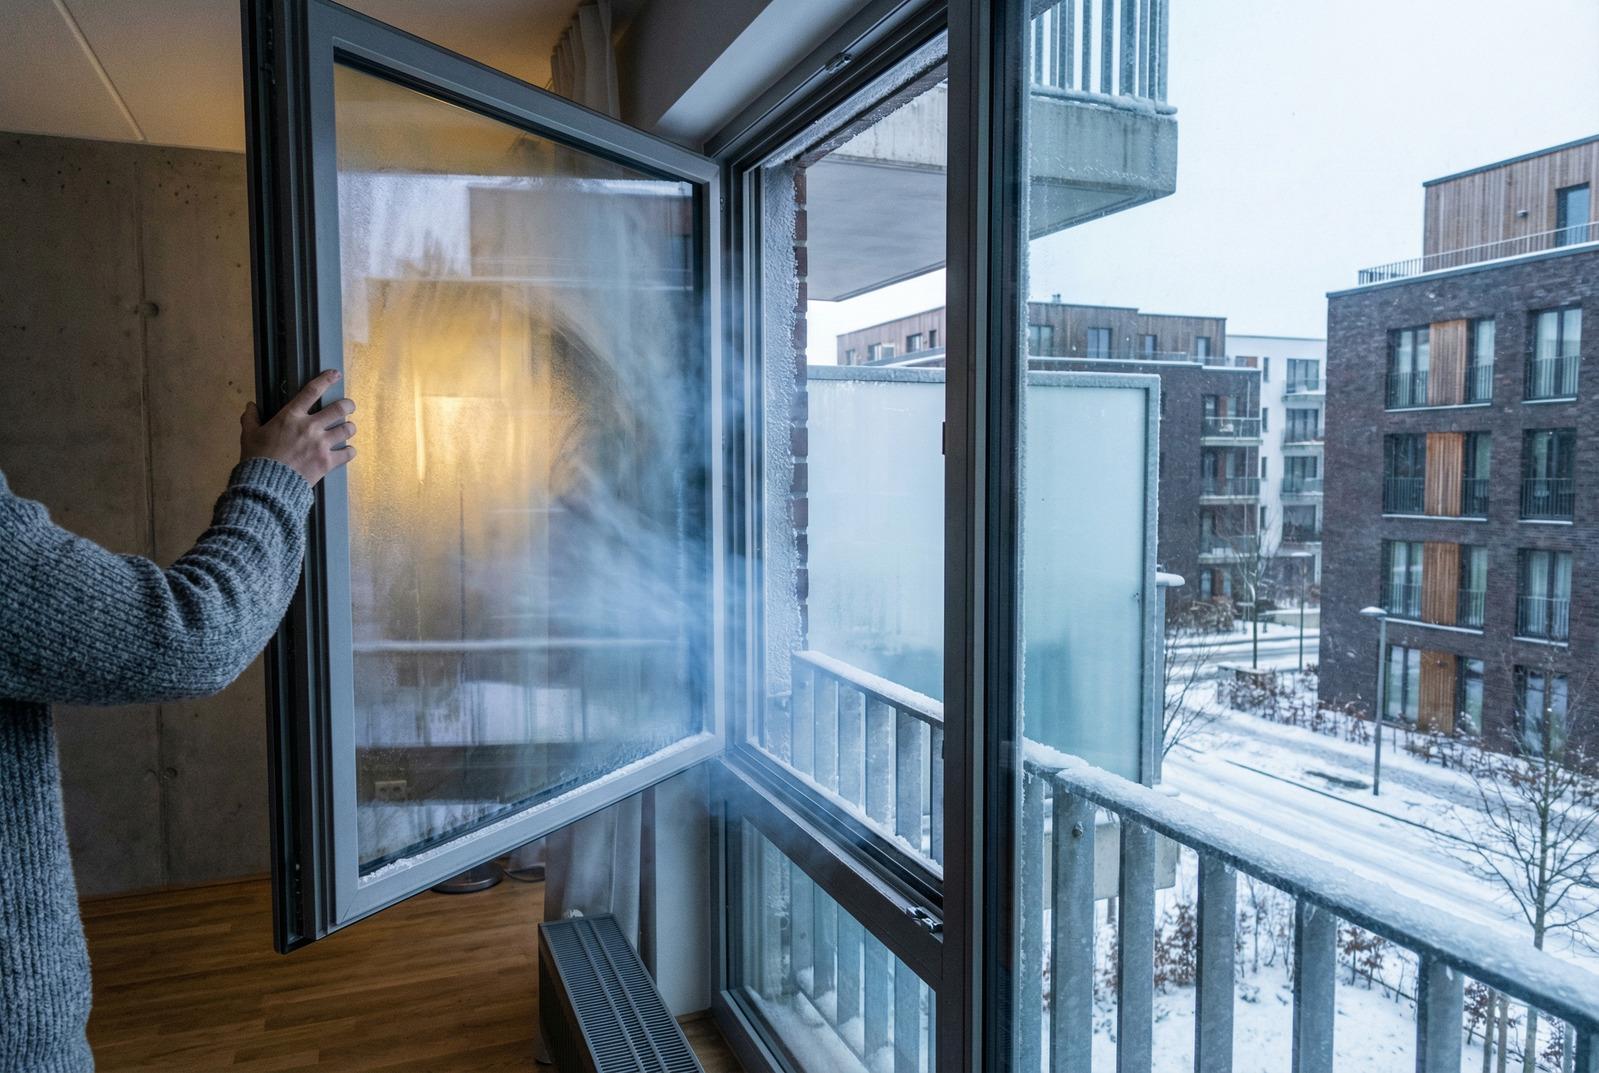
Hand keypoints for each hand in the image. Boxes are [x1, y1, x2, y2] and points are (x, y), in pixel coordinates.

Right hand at [239, 370, 356, 485]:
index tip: (335, 374)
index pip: (311, 391)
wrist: (266, 486)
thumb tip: (250, 405)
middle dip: (348, 405)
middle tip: (349, 406)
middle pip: (339, 408)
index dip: (326, 380)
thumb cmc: (257, 459)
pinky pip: (348, 453)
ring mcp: (321, 444)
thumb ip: (251, 418)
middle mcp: (309, 427)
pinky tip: (347, 451)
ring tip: (347, 429)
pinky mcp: (327, 462)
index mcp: (290, 416)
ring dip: (349, 428)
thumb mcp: (249, 435)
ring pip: (347, 429)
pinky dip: (349, 451)